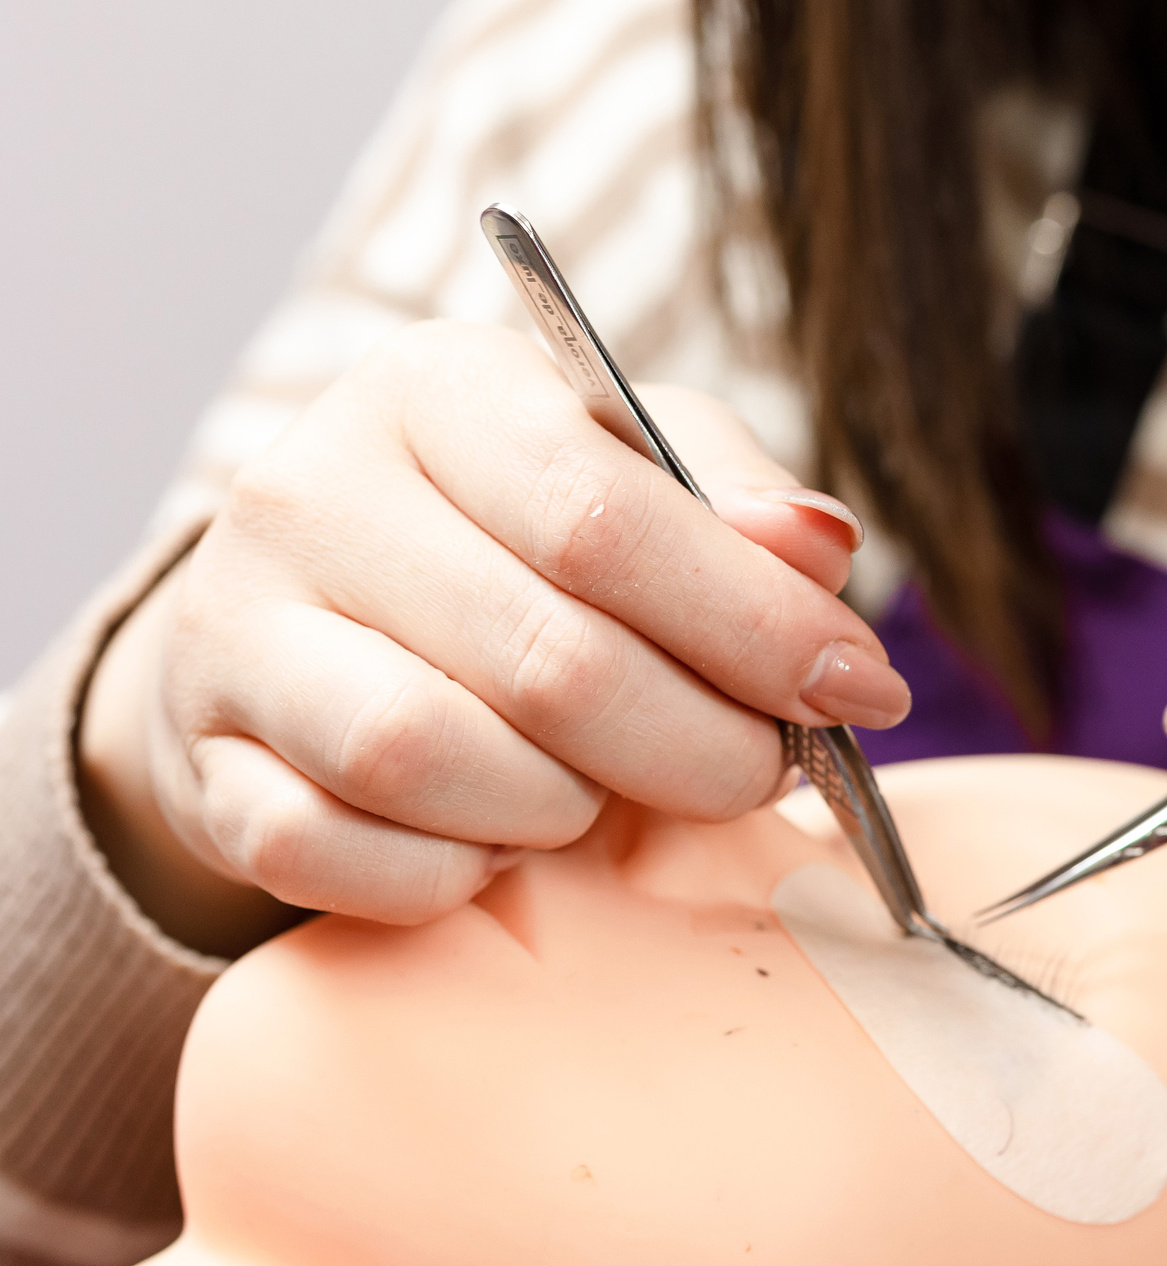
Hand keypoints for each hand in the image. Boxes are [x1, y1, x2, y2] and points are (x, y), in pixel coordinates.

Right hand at [78, 321, 905, 950]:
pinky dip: (448, 874)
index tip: (860, 690)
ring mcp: (237, 632)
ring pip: (430, 760)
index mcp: (437, 392)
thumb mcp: (635, 472)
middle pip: (546, 659)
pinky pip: (337, 854)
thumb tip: (814, 547)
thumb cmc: (516, 546)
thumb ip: (735, 500)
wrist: (310, 627)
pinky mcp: (206, 765)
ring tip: (604, 794)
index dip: (756, 625)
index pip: (606, 516)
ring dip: (563, 810)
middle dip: (697, 746)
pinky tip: (495, 843)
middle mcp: (311, 493)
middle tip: (755, 773)